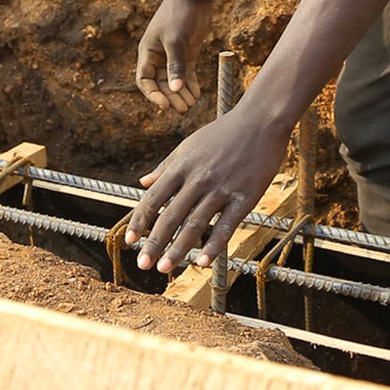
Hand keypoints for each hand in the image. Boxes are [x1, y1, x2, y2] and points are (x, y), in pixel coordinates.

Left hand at [131, 109, 286, 272]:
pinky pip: (225, 225)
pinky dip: (213, 246)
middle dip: (154, 243)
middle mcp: (198, 178)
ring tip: (165, 268)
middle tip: (143, 265)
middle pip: (171, 216)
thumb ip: (165, 166)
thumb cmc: (222, 133)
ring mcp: (222, 188)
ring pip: (195, 224)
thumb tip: (142, 183)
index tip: (129, 240)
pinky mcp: (245, 197)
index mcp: (181, 166)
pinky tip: (202, 263)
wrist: (261, 120)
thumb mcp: (188, 145)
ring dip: (178, 249)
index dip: (140, 221)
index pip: (153, 198)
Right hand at [136, 0, 214, 112]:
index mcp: (148, 52)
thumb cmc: (180, 15)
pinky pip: (187, 73)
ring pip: (175, 81)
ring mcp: (173, 55)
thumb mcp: (177, 41)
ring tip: (191, 104)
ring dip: (181, 94)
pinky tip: (197, 94)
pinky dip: (191, 85)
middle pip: (161, 84)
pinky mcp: (188, 53)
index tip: (165, 105)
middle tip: (183, 109)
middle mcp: (158, 56)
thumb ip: (176, 65)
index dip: (153, 95)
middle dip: (171, 97)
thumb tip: (175, 90)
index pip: (145, 80)